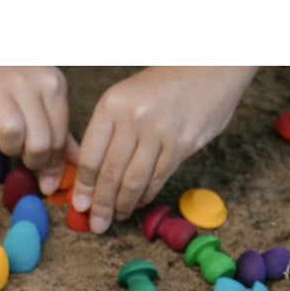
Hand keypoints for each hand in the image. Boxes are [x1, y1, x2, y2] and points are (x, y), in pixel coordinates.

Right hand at [0, 66, 70, 192]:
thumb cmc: (16, 81)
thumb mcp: (45, 98)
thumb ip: (60, 132)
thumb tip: (77, 166)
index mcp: (54, 86)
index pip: (59, 137)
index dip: (52, 164)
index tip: (45, 177)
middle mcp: (31, 83)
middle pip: (39, 141)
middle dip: (33, 161)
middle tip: (25, 160)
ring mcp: (2, 86)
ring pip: (12, 134)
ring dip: (9, 149)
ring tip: (6, 144)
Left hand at [71, 67, 256, 232]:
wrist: (210, 65)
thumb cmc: (161, 86)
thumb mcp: (125, 98)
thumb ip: (107, 133)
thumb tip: (90, 177)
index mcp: (111, 105)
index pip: (90, 157)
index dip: (84, 187)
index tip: (80, 206)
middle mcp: (133, 118)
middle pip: (110, 174)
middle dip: (101, 205)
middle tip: (97, 225)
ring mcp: (159, 131)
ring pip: (134, 181)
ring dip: (123, 205)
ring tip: (116, 217)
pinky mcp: (182, 143)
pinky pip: (157, 178)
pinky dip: (146, 195)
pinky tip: (139, 202)